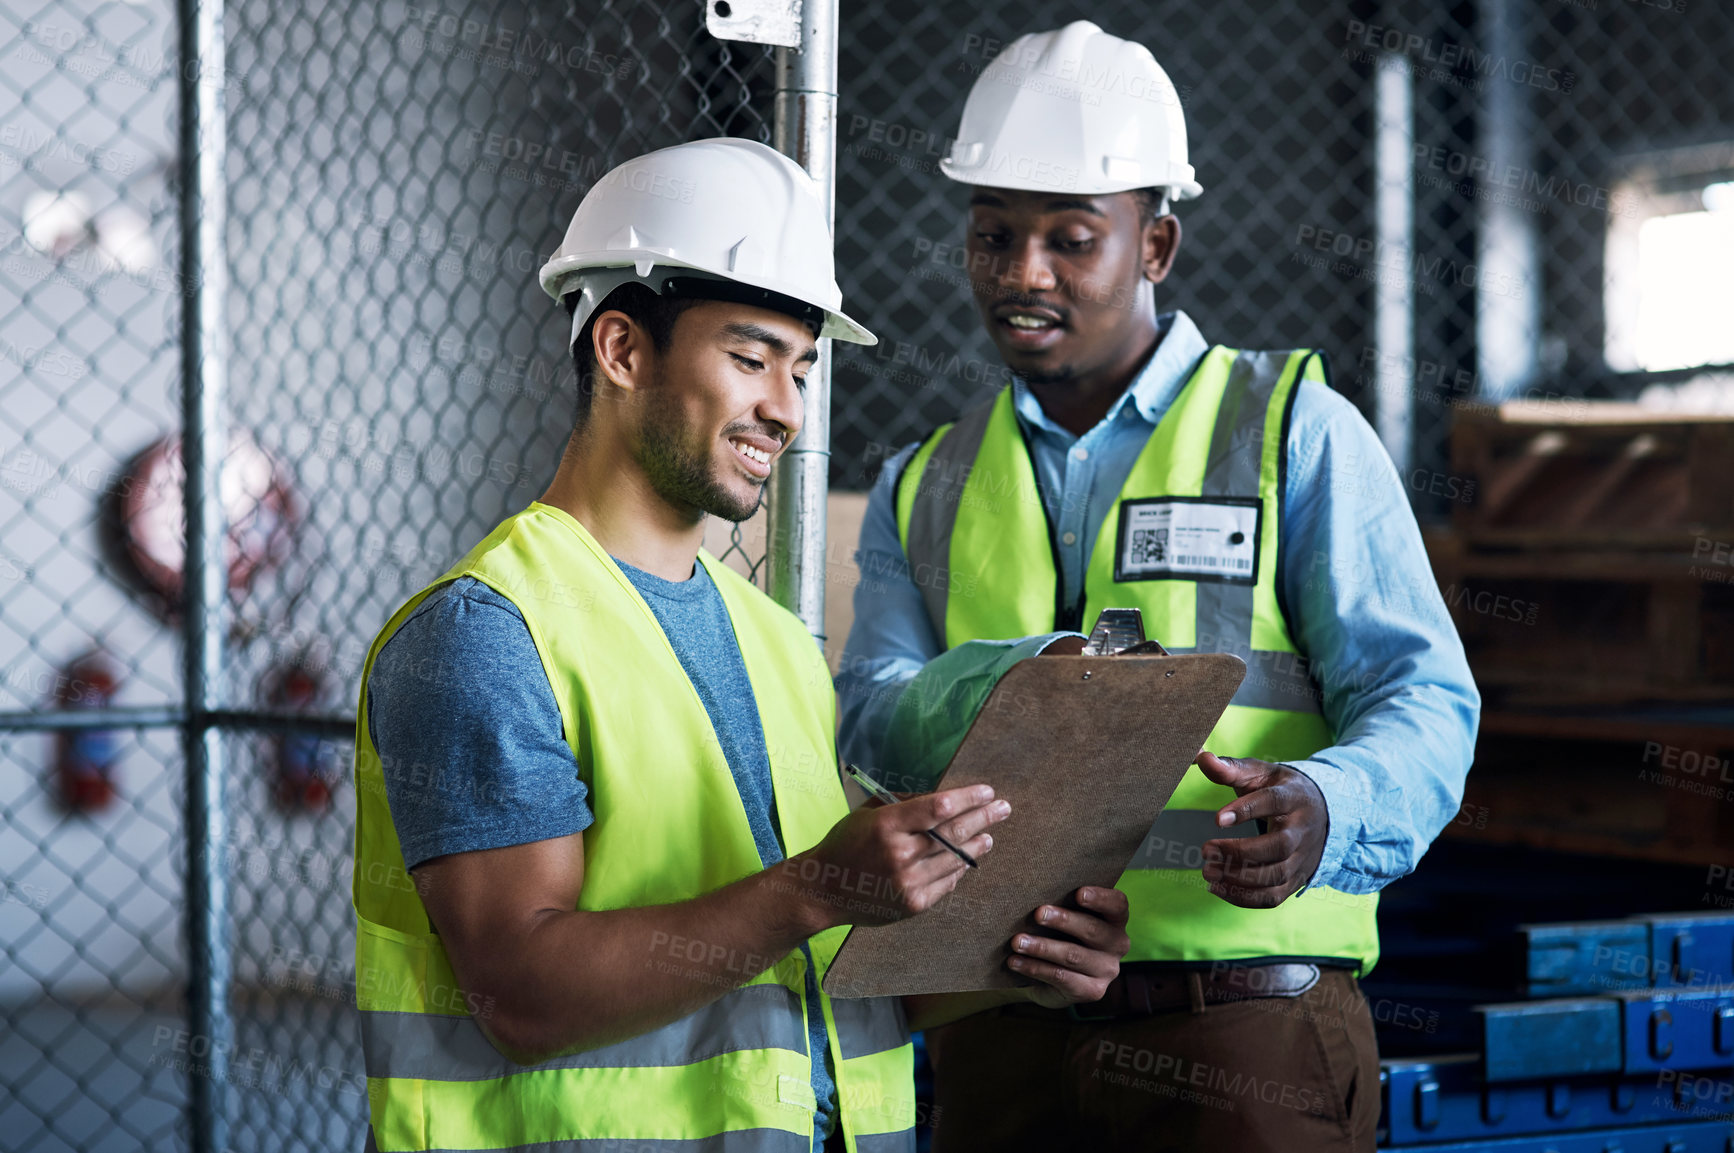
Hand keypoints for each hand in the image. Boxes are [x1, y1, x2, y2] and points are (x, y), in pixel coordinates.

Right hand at [787, 784, 1008, 928]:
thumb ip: (905, 804)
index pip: (940, 806)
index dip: (968, 798)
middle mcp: (899, 853)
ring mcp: (907, 882)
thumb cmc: (846, 843)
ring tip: (989, 835)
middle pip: (954, 833)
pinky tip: (967, 860)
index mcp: (887, 824)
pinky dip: (959, 870)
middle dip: (984, 817)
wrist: (823, 888)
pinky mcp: (913, 904)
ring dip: (977, 845)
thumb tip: (945, 799)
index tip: (987, 791)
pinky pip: (947, 883)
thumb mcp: (869, 813)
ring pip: (956, 860)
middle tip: (1004, 808)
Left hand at [1005, 885, 1130, 1007]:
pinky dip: (1035, 968)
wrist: (1053, 976)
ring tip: (1017, 941)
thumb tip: (1033, 888)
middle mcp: (1118, 944)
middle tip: (1038, 914)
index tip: (1079, 893)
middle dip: (1063, 920)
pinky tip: (1015, 961)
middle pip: (1093, 930)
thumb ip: (1061, 901)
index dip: (1101, 898)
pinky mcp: (1092, 991)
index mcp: (1115, 919)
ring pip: (1073, 956)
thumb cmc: (1058, 933)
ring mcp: (1107, 970)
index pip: (1117, 904)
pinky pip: (1061, 977)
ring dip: (1042, 947)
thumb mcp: (1064, 916)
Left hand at [1195, 752, 1328, 907]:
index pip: (1273, 802)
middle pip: (1278, 846)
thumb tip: (1200, 757)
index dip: (1246, 811)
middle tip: (1205, 850)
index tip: (1216, 819)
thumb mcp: (1261, 774)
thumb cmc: (1281, 790)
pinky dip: (1245, 898)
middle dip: (1240, 852)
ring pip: (1276, 875)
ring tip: (1207, 871)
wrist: (1323, 812)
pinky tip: (1217, 888)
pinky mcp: (1296, 879)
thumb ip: (1231, 768)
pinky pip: (1274, 897)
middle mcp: (1303, 830)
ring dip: (1239, 878)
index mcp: (1294, 797)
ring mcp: (1302, 858)